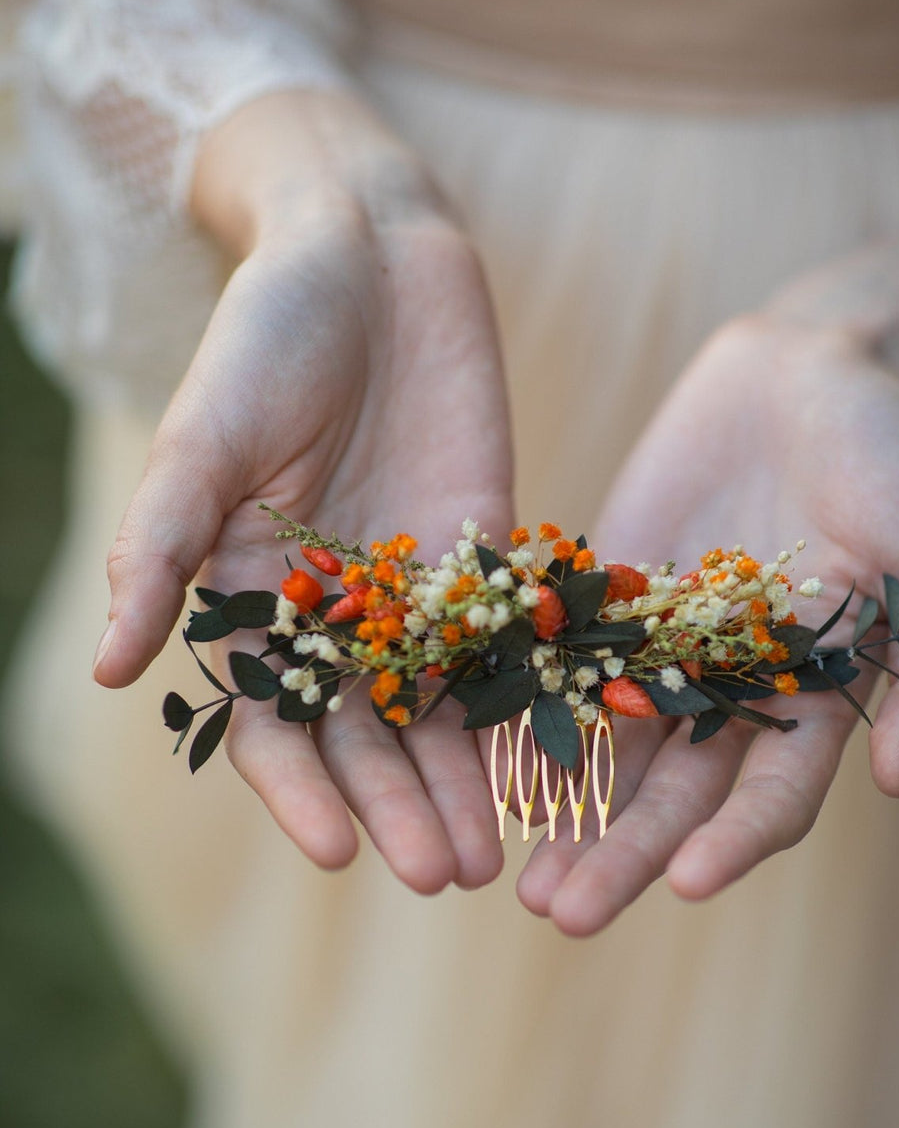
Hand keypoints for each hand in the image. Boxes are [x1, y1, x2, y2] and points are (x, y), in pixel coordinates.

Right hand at [93, 90, 512, 889]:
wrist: (368, 251)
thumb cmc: (265, 334)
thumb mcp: (204, 436)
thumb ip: (166, 547)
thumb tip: (113, 669)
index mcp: (248, 596)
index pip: (272, 721)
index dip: (300, 791)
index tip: (336, 853)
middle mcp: (330, 612)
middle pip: (365, 735)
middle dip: (402, 807)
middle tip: (448, 876)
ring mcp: (412, 591)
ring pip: (439, 710)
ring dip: (464, 784)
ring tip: (501, 857)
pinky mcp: (485, 557)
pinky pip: (505, 648)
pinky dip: (525, 709)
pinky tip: (556, 768)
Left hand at [517, 316, 898, 933]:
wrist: (812, 370)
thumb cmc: (894, 457)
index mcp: (815, 698)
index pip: (774, 793)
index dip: (736, 840)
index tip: (690, 884)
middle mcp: (731, 691)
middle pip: (674, 794)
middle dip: (623, 854)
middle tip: (566, 914)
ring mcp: (662, 650)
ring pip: (608, 750)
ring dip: (564, 816)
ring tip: (519, 881)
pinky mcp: (606, 599)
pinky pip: (559, 668)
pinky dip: (522, 718)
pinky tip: (478, 768)